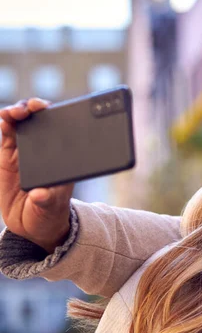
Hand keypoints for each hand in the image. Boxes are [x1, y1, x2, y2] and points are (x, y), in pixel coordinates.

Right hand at [0, 98, 73, 252]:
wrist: (33, 225)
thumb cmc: (49, 214)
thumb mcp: (51, 208)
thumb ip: (46, 200)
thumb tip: (40, 194)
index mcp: (63, 160)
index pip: (64, 132)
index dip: (59, 117)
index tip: (54, 112)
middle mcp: (46, 152)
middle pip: (42, 122)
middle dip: (36, 109)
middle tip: (31, 108)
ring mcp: (27, 152)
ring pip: (23, 124)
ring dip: (18, 112)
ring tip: (13, 113)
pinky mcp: (9, 156)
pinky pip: (8, 135)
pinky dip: (6, 124)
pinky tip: (5, 119)